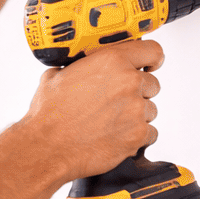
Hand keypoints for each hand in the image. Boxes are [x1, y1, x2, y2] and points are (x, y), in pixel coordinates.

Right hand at [18, 39, 164, 182]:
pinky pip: (150, 133)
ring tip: (110, 123)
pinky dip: (137, 137)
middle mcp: (128, 82)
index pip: (152, 51)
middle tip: (117, 104)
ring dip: (136, 116)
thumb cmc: (49, 115)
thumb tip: (82, 67)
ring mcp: (136, 110)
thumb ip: (81, 67)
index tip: (150, 66)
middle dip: (138, 93)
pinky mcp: (138, 135)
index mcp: (111, 61)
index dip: (152, 59)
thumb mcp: (57, 75)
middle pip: (152, 84)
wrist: (46, 147)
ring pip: (150, 110)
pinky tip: (116, 137)